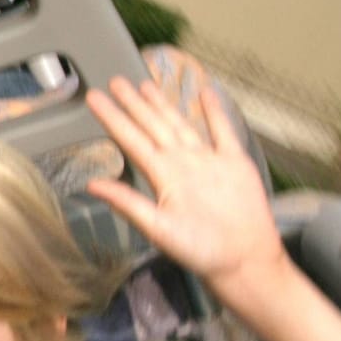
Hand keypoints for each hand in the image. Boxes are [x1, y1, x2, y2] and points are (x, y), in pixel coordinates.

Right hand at [85, 78, 283, 289]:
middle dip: (133, 101)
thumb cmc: (200, 250)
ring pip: (181, 123)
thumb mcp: (157, 232)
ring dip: (163, 103)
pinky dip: (214, 110)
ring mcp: (213, 158)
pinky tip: (206, 91)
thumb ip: (127, 203)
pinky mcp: (236, 162)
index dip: (112, 117)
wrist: (247, 260)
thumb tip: (93, 184)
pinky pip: (223, 130)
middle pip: (155, 124)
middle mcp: (188, 159)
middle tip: (116, 80)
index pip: (131, 139)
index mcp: (166, 174)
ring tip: (145, 84)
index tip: (95, 97)